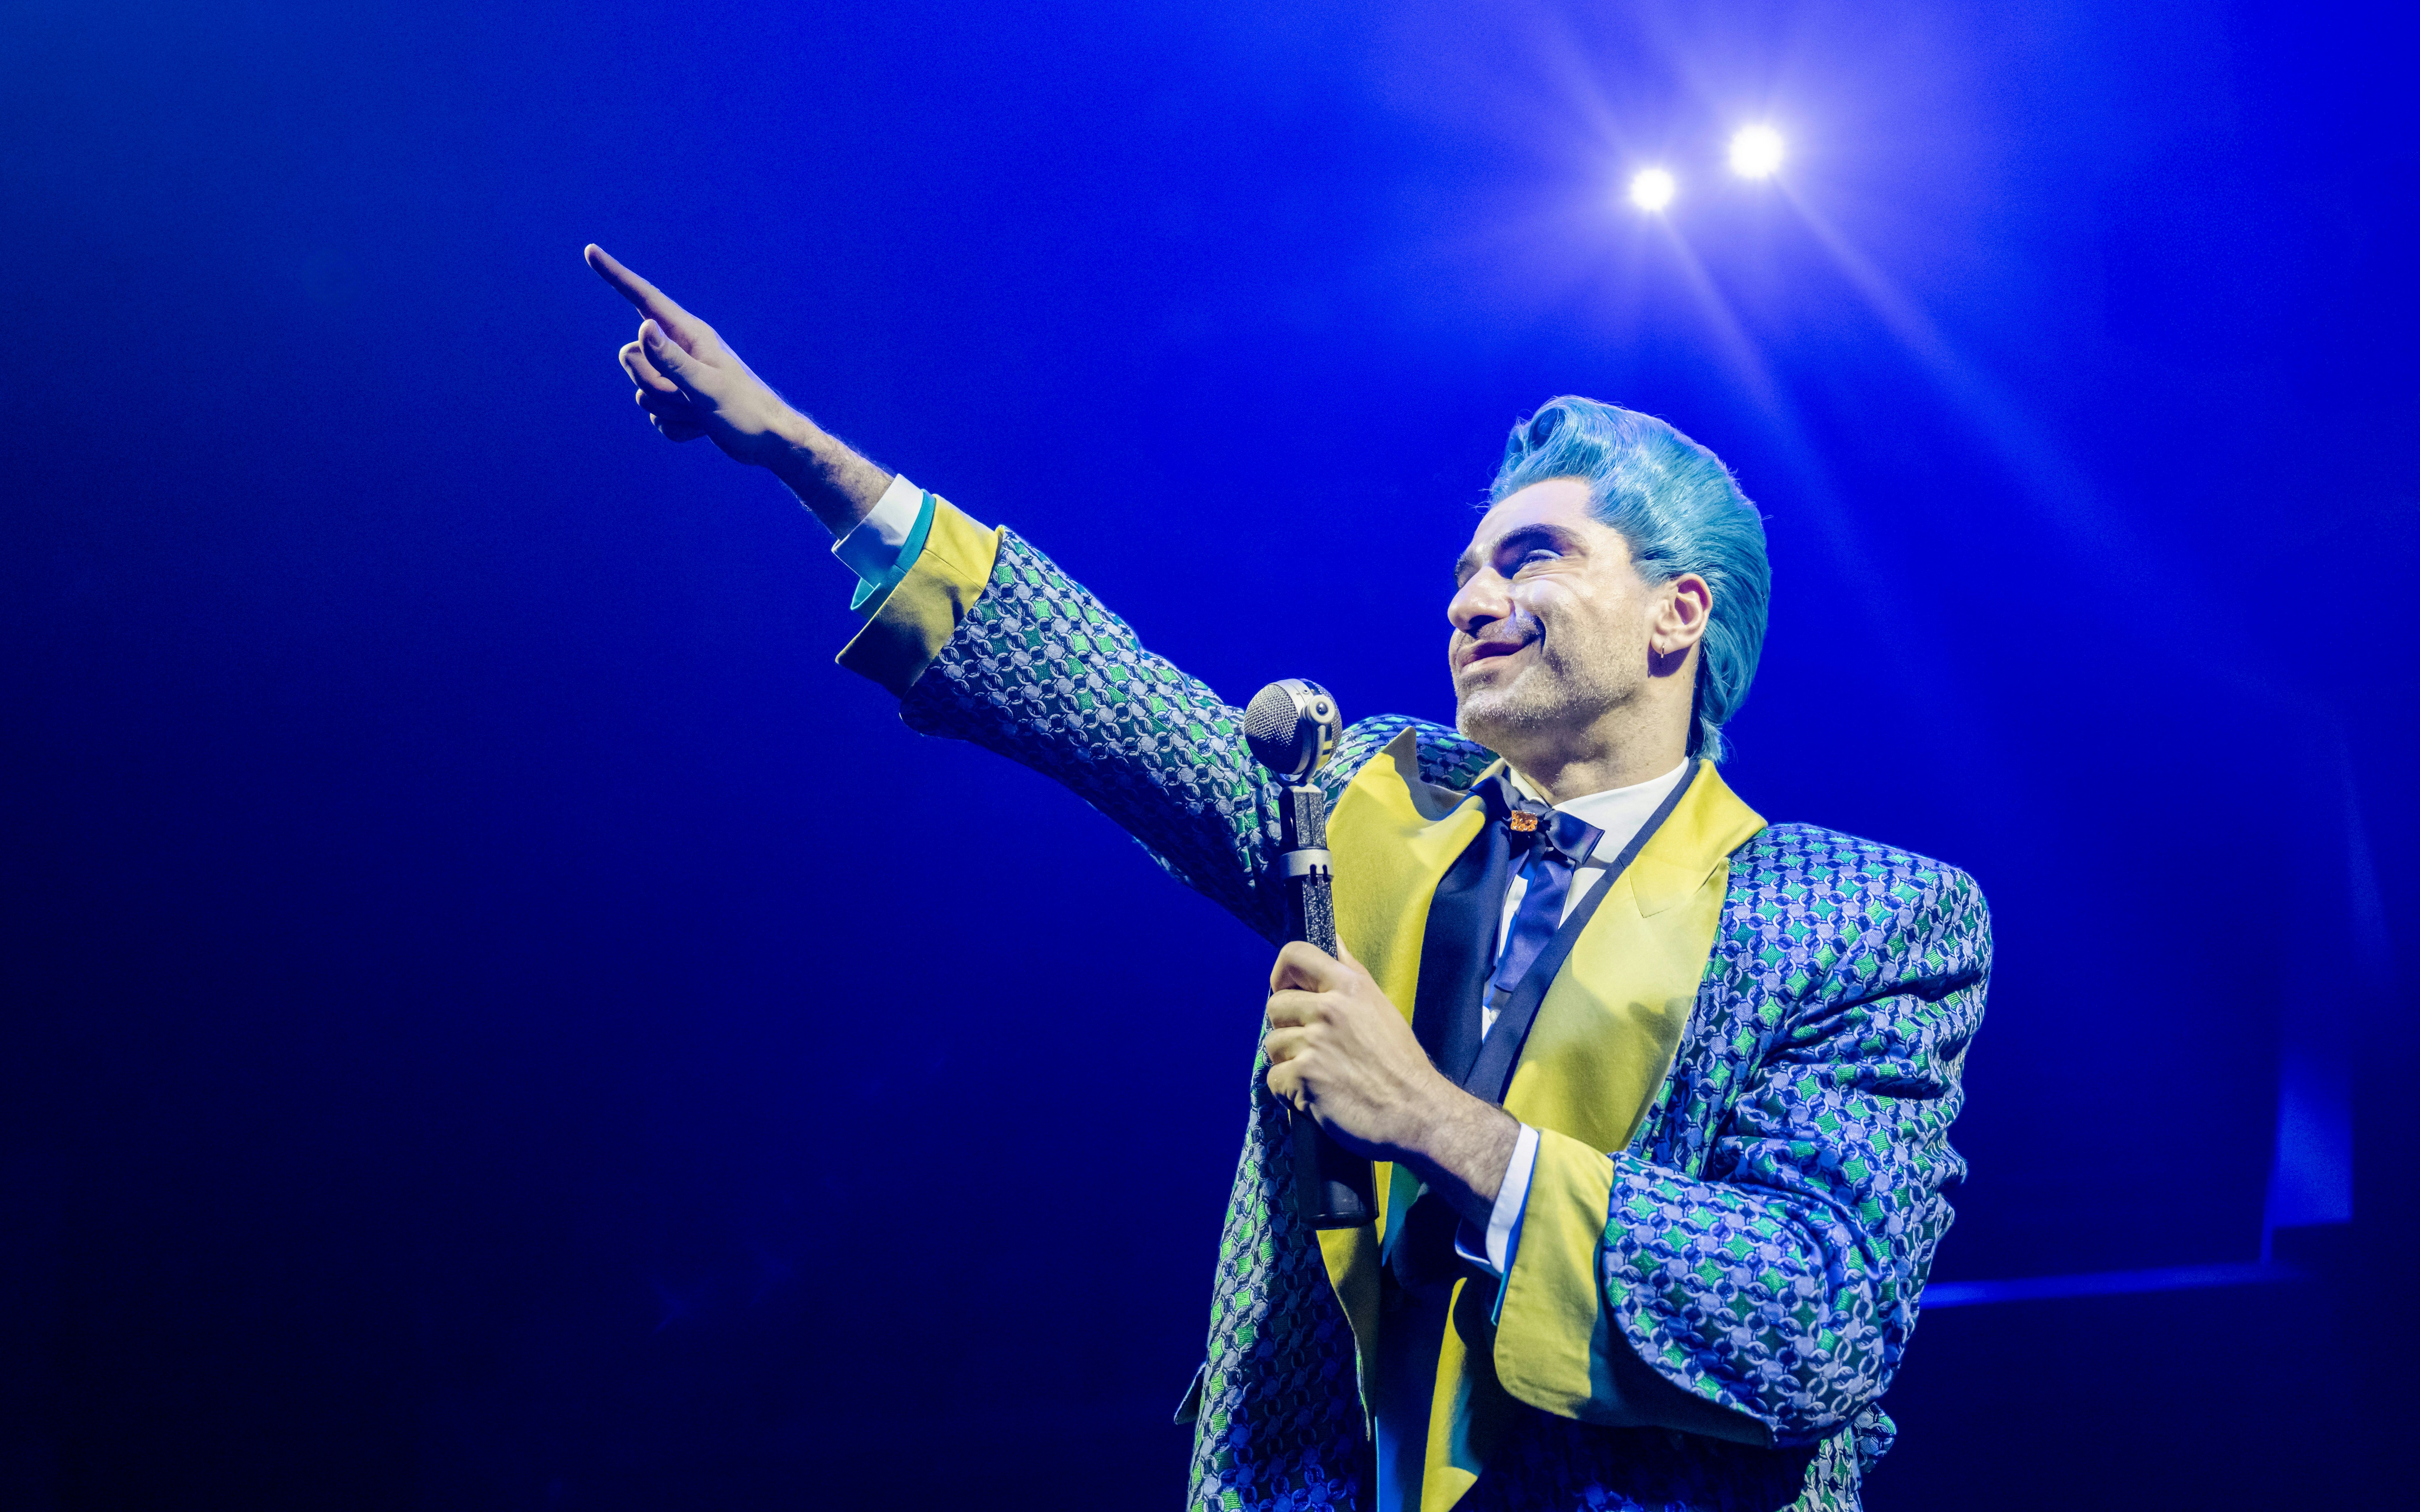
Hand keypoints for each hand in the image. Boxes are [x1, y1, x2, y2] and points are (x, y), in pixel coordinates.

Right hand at [583, 245, 889, 530]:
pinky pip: (656, 416)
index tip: (591, 251)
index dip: (615, 276)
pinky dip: (677, 427)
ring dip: (669, 409)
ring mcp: (678, 379)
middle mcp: (680, 352)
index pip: (644, 299)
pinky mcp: (680, 403)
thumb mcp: (707, 386)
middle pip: (633, 358)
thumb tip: (644, 326)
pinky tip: (703, 427)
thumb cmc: (746, 411)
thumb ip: (673, 360)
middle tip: (689, 397)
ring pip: (642, 392)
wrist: (770, 442)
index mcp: (690, 336)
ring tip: (701, 413)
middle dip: (653, 383)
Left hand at [1263, 941, 1518, 1224]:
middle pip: (1275, 1006)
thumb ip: (1352, 973)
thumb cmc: (1401, 1063)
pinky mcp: (1303, 1077)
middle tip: (1312, 1047)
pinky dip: (1289, 1091)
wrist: (1416, 1113)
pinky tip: (1314, 1095)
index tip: (1287, 990)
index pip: (1295, 955)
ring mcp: (1313, 1043)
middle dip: (1287, 1027)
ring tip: (1318, 1074)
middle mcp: (1328, 1009)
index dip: (1282, 973)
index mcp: (1349, 986)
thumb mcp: (1380, 1007)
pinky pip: (1273, 1079)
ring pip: (1272, 1044)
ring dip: (1288, 1061)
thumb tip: (1334, 940)